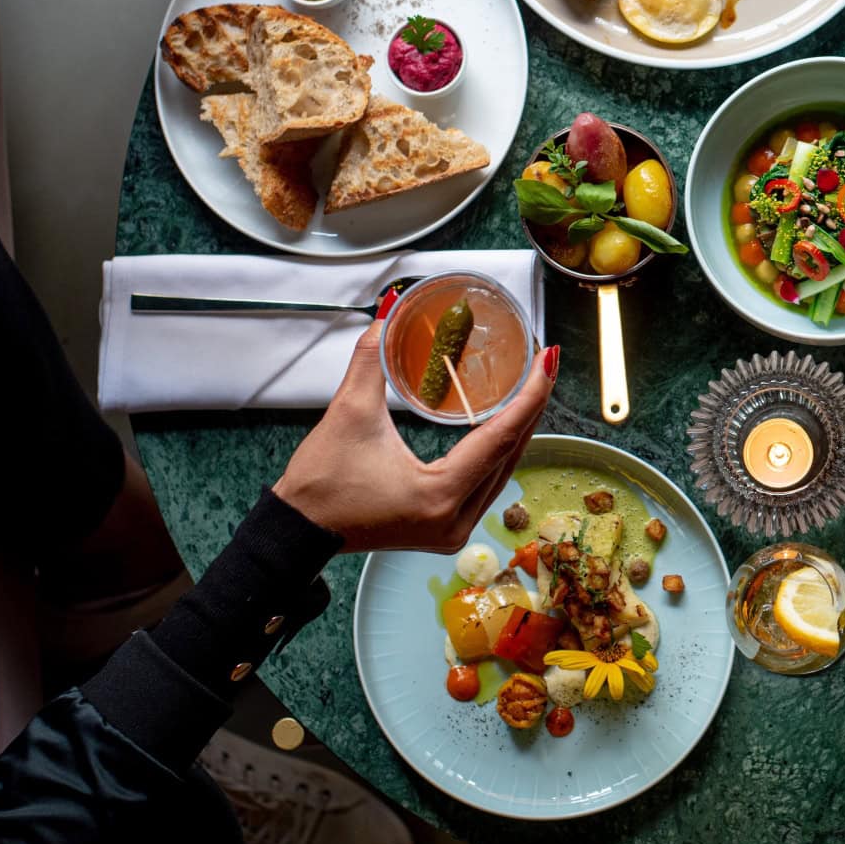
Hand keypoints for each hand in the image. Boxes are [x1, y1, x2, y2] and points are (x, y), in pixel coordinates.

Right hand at [273, 328, 558, 552]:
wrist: (297, 532)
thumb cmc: (320, 485)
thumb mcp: (348, 413)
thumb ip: (372, 359)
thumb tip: (387, 311)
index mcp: (438, 496)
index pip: (500, 438)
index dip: (529, 395)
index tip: (547, 360)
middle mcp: (455, 520)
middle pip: (510, 455)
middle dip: (531, 406)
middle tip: (545, 363)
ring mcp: (453, 530)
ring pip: (503, 472)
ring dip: (518, 429)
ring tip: (533, 386)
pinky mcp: (446, 529)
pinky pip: (487, 483)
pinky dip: (499, 451)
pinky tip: (507, 422)